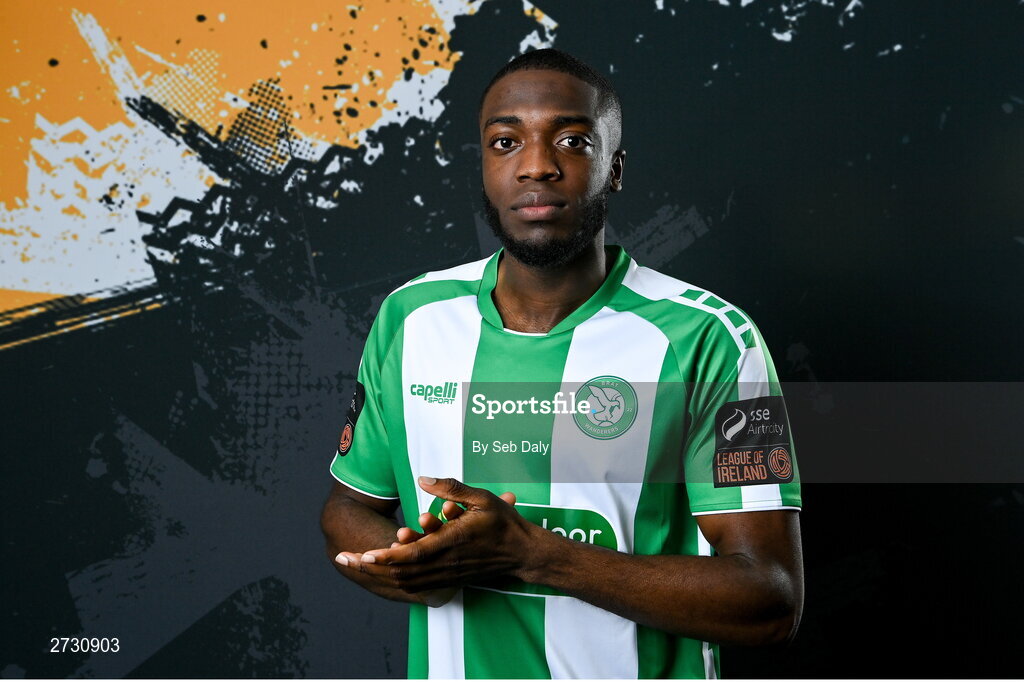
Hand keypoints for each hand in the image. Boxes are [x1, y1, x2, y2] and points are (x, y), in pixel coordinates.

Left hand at [344, 476, 527, 593]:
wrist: (523, 554)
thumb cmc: (504, 523)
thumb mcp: (481, 497)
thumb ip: (451, 488)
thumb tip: (423, 479)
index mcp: (452, 542)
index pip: (412, 554)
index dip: (386, 556)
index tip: (364, 554)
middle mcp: (446, 562)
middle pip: (400, 572)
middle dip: (370, 567)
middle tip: (343, 558)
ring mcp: (446, 574)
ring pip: (406, 580)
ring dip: (379, 574)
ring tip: (356, 564)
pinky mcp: (449, 579)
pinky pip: (417, 584)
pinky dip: (396, 579)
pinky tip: (383, 572)